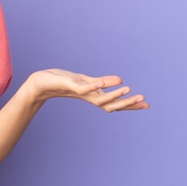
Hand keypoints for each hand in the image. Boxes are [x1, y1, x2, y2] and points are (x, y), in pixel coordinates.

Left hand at [27, 69, 149, 111]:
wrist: (39, 84)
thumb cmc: (61, 82)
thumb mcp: (84, 80)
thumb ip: (101, 82)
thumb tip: (120, 80)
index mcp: (92, 95)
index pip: (114, 102)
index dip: (130, 104)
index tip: (147, 105)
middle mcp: (88, 96)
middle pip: (110, 104)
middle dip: (127, 103)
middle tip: (144, 100)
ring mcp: (79, 92)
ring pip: (99, 97)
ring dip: (114, 94)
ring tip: (128, 88)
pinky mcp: (69, 85)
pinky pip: (82, 87)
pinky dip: (92, 86)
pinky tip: (101, 82)